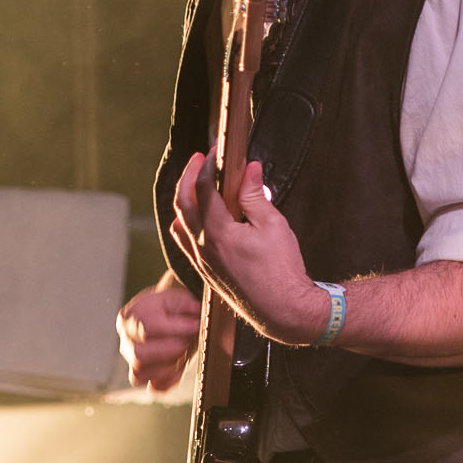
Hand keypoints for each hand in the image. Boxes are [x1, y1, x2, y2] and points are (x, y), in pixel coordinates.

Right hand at [117, 278, 201, 391]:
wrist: (165, 314)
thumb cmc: (170, 306)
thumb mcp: (177, 296)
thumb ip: (186, 303)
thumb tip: (195, 312)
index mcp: (130, 316)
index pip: (147, 327)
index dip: (175, 329)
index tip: (195, 325)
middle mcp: (126, 339)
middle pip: (140, 355)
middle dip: (170, 350)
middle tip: (187, 341)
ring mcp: (131, 359)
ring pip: (142, 373)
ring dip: (170, 364)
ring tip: (183, 351)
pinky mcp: (143, 375)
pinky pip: (154, 386)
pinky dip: (171, 379)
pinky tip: (180, 366)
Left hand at [169, 153, 330, 346]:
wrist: (282, 310)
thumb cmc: (281, 272)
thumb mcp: (272, 225)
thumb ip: (255, 195)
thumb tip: (249, 171)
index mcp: (218, 233)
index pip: (203, 189)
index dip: (207, 165)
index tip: (216, 152)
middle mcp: (203, 247)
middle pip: (183, 203)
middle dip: (188, 176)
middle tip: (198, 160)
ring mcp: (201, 262)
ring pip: (180, 223)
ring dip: (184, 199)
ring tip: (195, 184)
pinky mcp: (206, 272)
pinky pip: (185, 242)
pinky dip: (186, 222)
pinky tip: (197, 218)